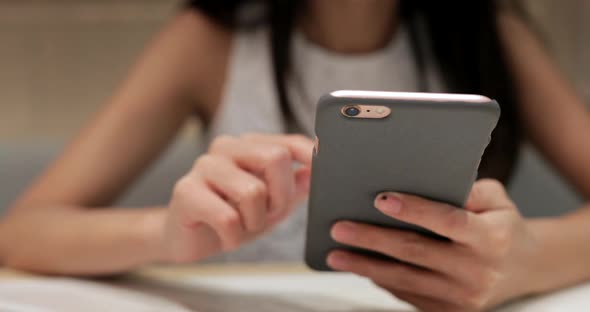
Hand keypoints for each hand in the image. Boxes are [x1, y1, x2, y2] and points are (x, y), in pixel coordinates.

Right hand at [154, 134, 312, 262]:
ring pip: (253, 192)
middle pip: (275, 158)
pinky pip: (227, 217)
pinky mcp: (186, 191)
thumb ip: (295, 186)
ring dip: (255, 221)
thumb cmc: (231, 216)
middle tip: (268, 214)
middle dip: (281, 196)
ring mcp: (204, 166)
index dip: (310, 155)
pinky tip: (225, 236)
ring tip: (242, 226)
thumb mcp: (270, 203)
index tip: (322, 169)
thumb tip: (318, 171)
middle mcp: (226, 148)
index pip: (287, 142)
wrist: (187, 238)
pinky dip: (233, 236)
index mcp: (248, 146)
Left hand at [327, 179, 540, 310]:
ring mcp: (463, 298)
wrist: (525, 268)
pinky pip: (408, 294)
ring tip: (336, 254)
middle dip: (372, 239)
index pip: (446, 221)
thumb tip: (419, 179)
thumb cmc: (502, 224)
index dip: (413, 210)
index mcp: (491, 238)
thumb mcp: (495, 199)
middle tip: (339, 228)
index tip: (380, 199)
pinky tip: (361, 267)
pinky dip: (382, 280)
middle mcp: (478, 271)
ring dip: (365, 266)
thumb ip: (464, 190)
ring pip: (405, 279)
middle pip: (415, 252)